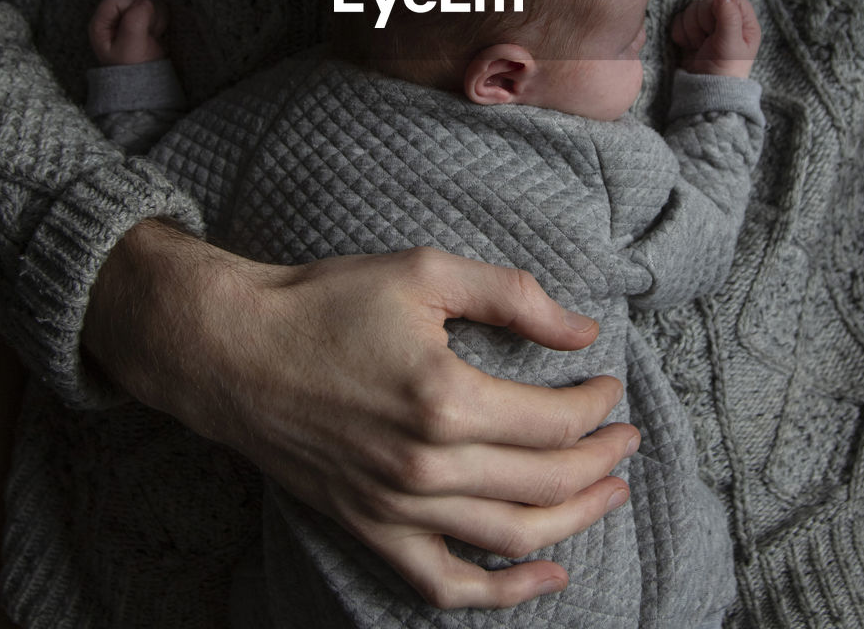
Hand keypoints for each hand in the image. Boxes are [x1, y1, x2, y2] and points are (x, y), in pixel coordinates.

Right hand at [83, 227, 638, 609]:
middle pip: (547, 482)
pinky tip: (546, 573)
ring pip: (512, 537)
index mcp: (446, 397)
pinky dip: (503, 592)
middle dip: (601, 462)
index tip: (609, 384)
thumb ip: (512, 296)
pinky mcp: (371, 529)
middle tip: (626, 439)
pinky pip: (446, 583)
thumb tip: (583, 331)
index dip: (596, 404)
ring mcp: (398, 508)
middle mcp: (428, 465)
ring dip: (576, 520)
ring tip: (611, 494)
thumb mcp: (426, 272)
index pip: (554, 421)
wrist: (236, 352)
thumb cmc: (328, 303)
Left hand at [89, 0, 169, 64]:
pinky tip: (155, 33)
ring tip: (149, 35)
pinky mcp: (144, 19)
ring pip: (148, 0)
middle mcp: (113, 16)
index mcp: (101, 21)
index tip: (136, 28)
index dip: (131, 8)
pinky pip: (158, 7)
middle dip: (145, 12)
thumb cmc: (132, 68)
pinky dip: (160, 19)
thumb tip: (145, 2)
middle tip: (145, 33)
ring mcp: (129, 17)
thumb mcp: (130, 47)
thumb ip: (135, 21)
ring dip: (155, 17)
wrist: (146, 82)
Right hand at [671, 0, 760, 78]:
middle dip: (703, 19)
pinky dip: (681, 33)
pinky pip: (679, 19)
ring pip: (691, 8)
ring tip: (700, 45)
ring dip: (691, 28)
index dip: (720, 5)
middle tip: (708, 38)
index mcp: (744, 22)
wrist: (705, 91)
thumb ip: (729, 17)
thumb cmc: (725, 70)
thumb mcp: (731, 44)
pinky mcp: (691, 32)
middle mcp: (726, 21)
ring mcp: (707, 26)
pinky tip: (690, 46)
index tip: (717, 24)